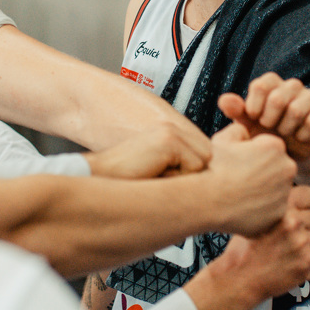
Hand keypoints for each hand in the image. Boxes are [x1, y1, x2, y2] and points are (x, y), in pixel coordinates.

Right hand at [85, 125, 209, 178]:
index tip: (176, 180)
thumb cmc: (126, 181)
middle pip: (208, 158)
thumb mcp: (158, 170)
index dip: (193, 173)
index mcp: (171, 133)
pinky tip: (155, 174)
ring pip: (202, 164)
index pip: (203, 154)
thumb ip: (180, 166)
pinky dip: (177, 179)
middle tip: (164, 178)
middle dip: (191, 176)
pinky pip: (193, 167)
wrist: (101, 177)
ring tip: (158, 176)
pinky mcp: (169, 141)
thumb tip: (206, 180)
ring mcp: (172, 132)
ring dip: (184, 179)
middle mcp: (173, 129)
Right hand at [203, 123, 296, 235]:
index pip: (270, 149)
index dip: (252, 155)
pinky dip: (261, 209)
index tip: (240, 162)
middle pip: (277, 169)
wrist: (206, 200)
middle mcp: (287, 168)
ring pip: (276, 189)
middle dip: (263, 173)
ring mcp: (285, 192)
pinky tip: (243, 206)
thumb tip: (245, 133)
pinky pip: (273, 208)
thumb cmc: (213, 170)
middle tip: (240, 179)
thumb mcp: (223, 139)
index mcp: (275, 146)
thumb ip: (239, 130)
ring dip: (263, 190)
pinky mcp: (280, 213)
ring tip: (240, 193)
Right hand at [209, 187, 309, 301]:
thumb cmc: (244, 252)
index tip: (301, 213)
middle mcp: (293, 223)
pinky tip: (289, 265)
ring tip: (287, 254)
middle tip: (289, 241)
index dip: (305, 206)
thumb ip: (283, 214)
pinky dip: (306, 264)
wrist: (239, 280)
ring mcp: (302, 243)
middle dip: (306, 228)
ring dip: (307, 246)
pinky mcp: (308, 262)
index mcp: (281, 210)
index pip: (309, 195)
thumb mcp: (257, 222)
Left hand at [219, 72, 309, 164]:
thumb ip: (237, 111)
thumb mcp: (248, 124)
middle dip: (269, 121)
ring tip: (284, 133)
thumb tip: (223, 100)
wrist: (294, 149)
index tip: (254, 119)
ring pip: (296, 110)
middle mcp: (292, 86)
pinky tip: (299, 138)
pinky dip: (303, 135)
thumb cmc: (266, 133)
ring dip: (286, 129)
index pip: (261, 85)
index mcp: (271, 84)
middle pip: (277, 98)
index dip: (255, 106)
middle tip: (269, 128)